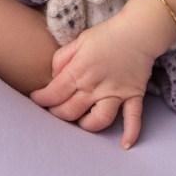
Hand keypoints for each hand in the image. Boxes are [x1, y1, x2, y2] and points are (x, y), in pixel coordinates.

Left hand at [29, 13, 155, 149]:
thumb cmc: (106, 35)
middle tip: (54, 111)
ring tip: (81, 123)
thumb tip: (53, 77)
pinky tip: (125, 145)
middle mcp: (96, 85)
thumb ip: (62, 59)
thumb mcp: (78, 41)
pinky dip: (131, 132)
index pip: (54, 92)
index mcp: (79, 70)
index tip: (36, 100)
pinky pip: (133, 118)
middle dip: (57, 114)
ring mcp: (116, 92)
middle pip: (70, 110)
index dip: (41, 99)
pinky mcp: (133, 95)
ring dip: (86, 126)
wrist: (138, 30)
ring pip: (99, 119)